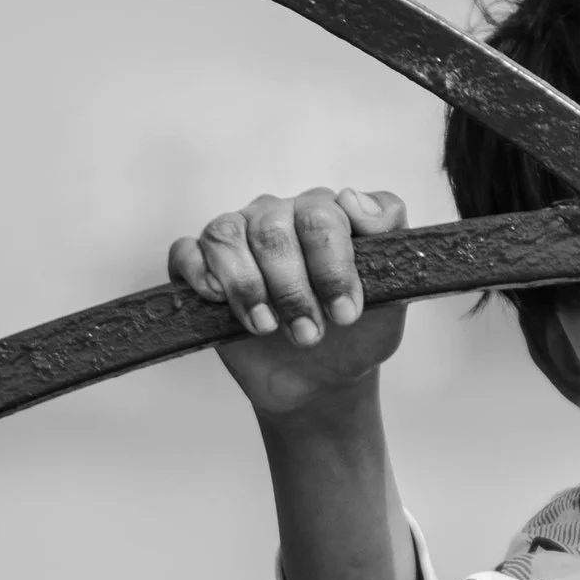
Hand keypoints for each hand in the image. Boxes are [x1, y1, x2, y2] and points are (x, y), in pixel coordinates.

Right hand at [168, 188, 408, 417]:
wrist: (321, 381)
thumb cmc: (357, 331)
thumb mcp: (393, 290)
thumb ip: (389, 234)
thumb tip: (350, 198)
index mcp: (327, 213)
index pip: (324, 215)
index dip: (333, 266)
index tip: (346, 314)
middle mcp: (280, 214)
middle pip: (274, 230)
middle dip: (293, 290)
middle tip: (309, 333)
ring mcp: (238, 236)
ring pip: (227, 235)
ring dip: (248, 289)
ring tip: (267, 329)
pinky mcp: (200, 266)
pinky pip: (186, 252)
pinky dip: (200, 275)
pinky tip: (219, 302)